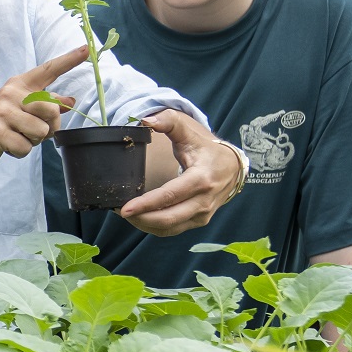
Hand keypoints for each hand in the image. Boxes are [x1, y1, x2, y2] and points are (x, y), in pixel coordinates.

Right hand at [0, 49, 86, 170]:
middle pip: (52, 110)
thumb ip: (44, 104)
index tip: (87, 49)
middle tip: (31, 132)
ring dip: (33, 142)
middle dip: (49, 127)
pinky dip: (20, 152)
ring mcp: (2, 112)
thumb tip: (70, 101)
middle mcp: (11, 93)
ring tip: (17, 137)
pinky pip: (26, 147)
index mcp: (19, 84)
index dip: (69, 60)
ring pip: (41, 131)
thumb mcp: (20, 109)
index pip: (48, 70)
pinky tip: (7, 147)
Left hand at [118, 109, 245, 234]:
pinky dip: (154, 227)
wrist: (232, 168)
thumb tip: (146, 121)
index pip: (170, 196)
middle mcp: (203, 201)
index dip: (146, 204)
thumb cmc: (207, 150)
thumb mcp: (190, 133)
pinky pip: (173, 230)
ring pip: (169, 228)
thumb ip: (169, 122)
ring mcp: (202, 215)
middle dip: (140, 218)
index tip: (125, 208)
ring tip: (127, 214)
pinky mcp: (199, 222)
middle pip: (168, 218)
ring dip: (144, 225)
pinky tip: (140, 218)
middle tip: (119, 211)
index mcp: (201, 179)